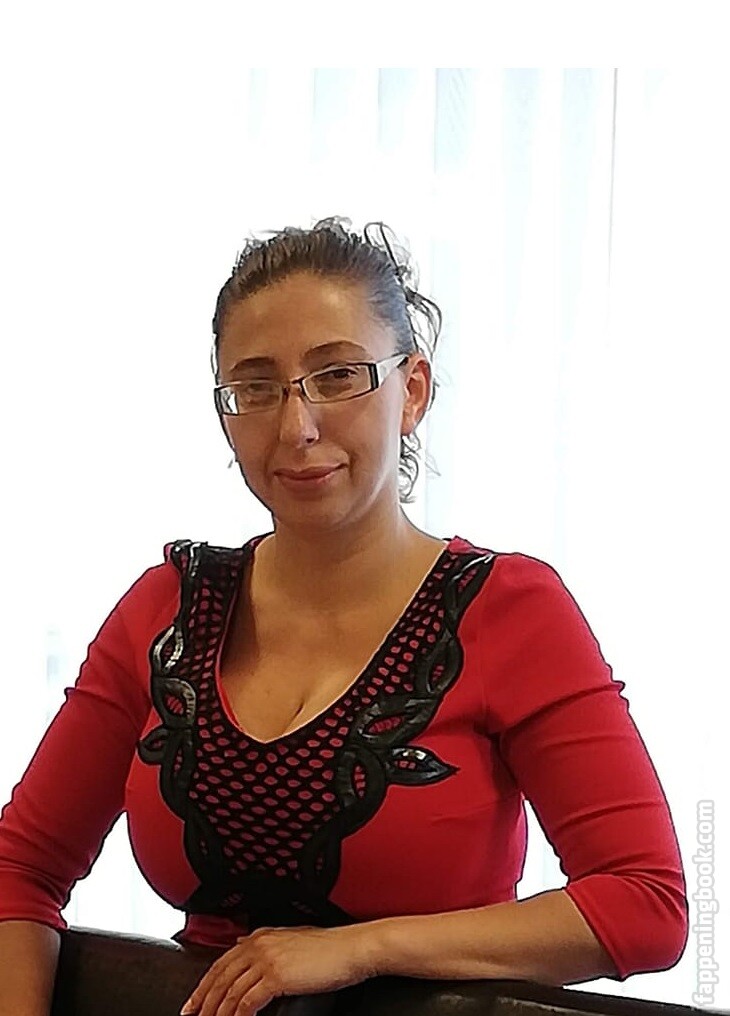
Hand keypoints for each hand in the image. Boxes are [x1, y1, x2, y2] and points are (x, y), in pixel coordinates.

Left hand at [180, 924, 374, 1015]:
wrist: (350, 948)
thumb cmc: (327, 947)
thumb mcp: (290, 937)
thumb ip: (264, 941)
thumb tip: (241, 942)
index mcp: (260, 937)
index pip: (221, 963)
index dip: (203, 986)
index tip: (193, 1003)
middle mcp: (259, 945)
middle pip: (220, 977)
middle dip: (203, 1002)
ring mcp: (267, 960)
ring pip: (231, 992)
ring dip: (219, 1013)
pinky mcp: (277, 976)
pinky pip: (248, 1002)